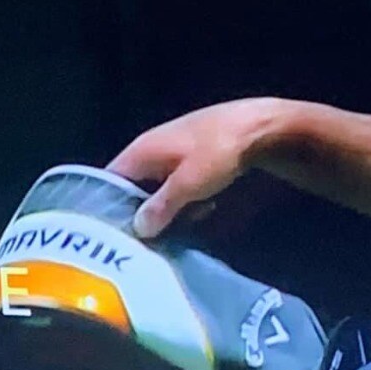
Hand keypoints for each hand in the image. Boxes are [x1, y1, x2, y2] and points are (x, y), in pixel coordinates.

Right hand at [107, 97, 289, 237]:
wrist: (262, 128)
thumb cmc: (220, 152)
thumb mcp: (188, 184)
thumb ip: (161, 207)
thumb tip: (138, 228)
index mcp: (141, 150)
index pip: (108, 181)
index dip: (109, 208)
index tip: (116, 236)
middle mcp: (152, 149)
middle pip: (134, 188)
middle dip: (145, 214)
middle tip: (152, 241)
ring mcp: (174, 152)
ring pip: (160, 189)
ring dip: (171, 210)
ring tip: (184, 227)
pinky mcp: (195, 158)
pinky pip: (181, 185)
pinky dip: (188, 200)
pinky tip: (205, 210)